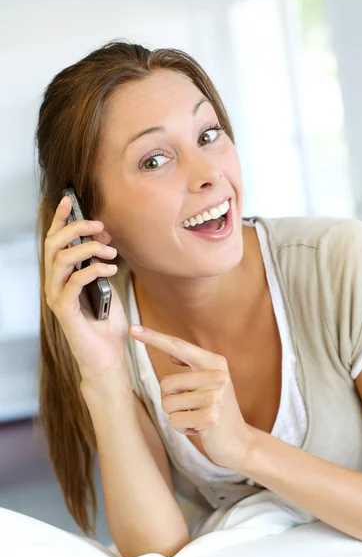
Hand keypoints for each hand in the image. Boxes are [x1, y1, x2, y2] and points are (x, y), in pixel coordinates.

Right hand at [44, 195, 128, 381]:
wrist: (108, 357)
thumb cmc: (107, 324)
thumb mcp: (106, 287)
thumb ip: (99, 266)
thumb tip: (102, 243)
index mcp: (63, 276)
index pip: (56, 242)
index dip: (60, 219)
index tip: (70, 200)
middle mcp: (55, 284)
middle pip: (54, 245)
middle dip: (76, 228)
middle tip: (99, 226)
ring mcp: (57, 296)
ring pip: (61, 260)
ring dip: (88, 249)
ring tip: (111, 251)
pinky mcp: (64, 310)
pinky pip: (73, 282)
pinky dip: (93, 270)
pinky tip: (110, 268)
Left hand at [129, 324, 252, 469]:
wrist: (239, 441)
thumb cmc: (217, 410)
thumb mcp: (209, 382)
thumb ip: (192, 366)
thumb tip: (171, 354)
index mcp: (214, 362)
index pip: (178, 346)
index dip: (153, 337)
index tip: (132, 328)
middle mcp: (216, 376)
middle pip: (165, 383)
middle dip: (171, 400)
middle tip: (193, 408)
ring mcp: (214, 396)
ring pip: (167, 404)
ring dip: (176, 415)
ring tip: (196, 418)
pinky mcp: (209, 418)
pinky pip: (174, 421)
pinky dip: (181, 429)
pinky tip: (199, 429)